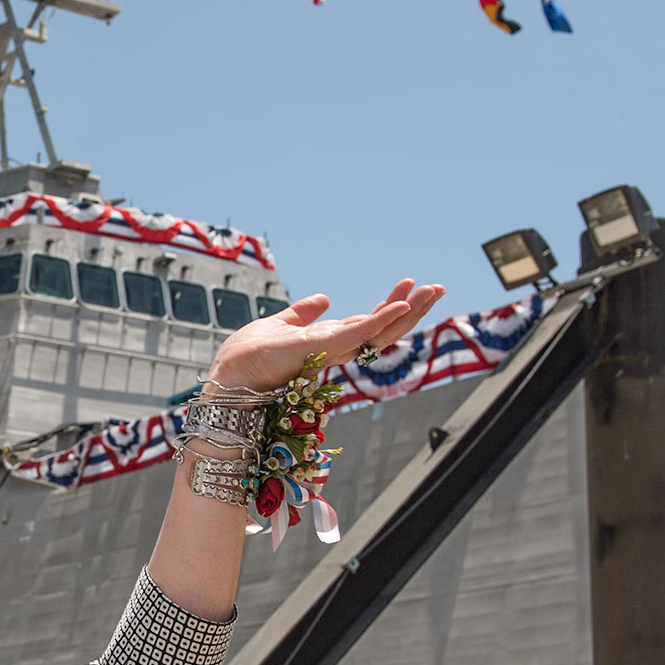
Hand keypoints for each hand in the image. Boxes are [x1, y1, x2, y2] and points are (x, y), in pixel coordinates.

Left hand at [207, 280, 445, 391]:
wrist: (228, 378)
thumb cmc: (248, 359)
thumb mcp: (281, 325)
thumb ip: (303, 314)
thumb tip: (323, 299)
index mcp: (328, 343)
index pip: (369, 324)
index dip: (390, 307)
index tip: (409, 287)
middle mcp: (335, 350)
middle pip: (383, 330)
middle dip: (411, 309)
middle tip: (436, 288)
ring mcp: (331, 352)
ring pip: (379, 332)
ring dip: (406, 311)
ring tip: (431, 291)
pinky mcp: (321, 349)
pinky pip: (358, 335)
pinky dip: (380, 320)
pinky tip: (401, 306)